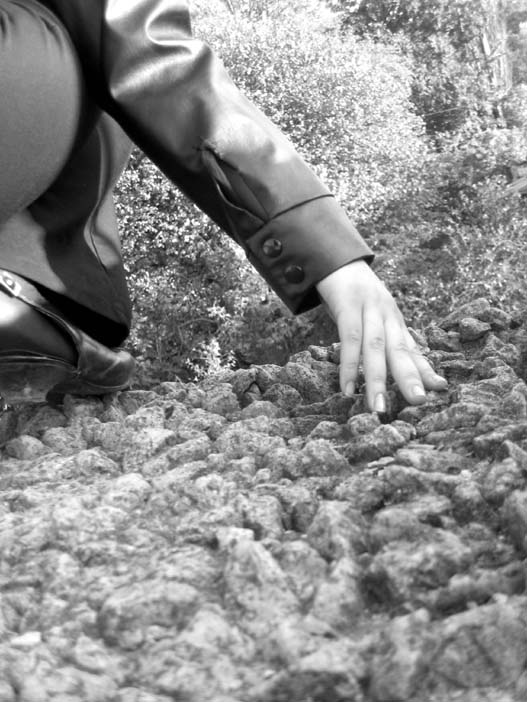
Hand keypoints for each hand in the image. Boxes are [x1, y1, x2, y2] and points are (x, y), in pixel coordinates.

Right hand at [316, 259, 447, 411]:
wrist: (334, 258)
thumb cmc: (353, 295)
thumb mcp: (372, 316)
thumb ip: (384, 339)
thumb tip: (398, 364)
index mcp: (393, 320)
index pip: (411, 348)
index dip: (425, 368)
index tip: (440, 388)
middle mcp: (386, 314)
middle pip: (399, 349)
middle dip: (409, 378)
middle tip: (418, 402)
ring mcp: (368, 309)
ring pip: (376, 347)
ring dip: (377, 378)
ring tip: (378, 407)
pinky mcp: (347, 305)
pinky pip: (349, 338)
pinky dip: (349, 365)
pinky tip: (348, 388)